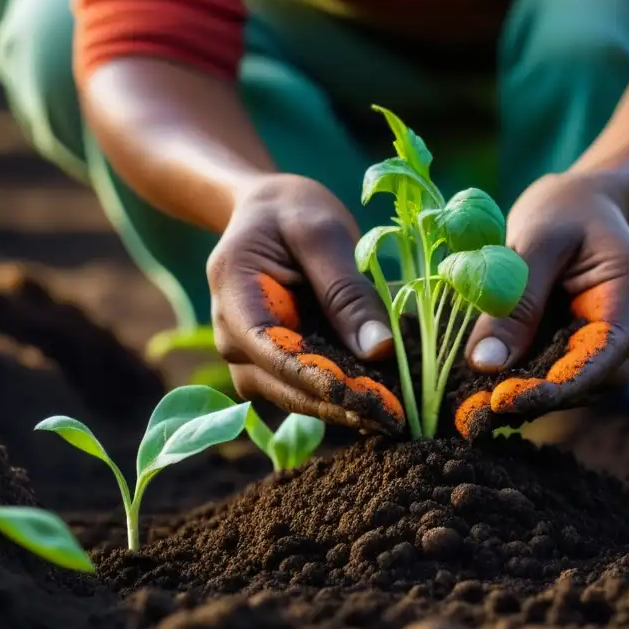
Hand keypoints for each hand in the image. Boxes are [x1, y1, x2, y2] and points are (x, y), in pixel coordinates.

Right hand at [207, 174, 405, 434]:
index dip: (321, 380)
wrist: (269, 211)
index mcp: (233, 292)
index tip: (371, 399)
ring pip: (294, 396)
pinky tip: (381, 398)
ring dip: (342, 407)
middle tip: (397, 416)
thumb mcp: (323, 234)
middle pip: (282, 384)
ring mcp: (247, 355)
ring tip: (394, 414)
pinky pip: (304, 389)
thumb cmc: (293, 211)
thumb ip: (347, 291)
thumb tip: (379, 349)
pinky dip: (340, 395)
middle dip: (339, 402)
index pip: (272, 351)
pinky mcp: (271, 365)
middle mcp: (231, 334)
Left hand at [453, 172, 628, 438]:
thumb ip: (515, 300)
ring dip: (527, 394)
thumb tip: (486, 363)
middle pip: (591, 380)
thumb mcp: (534, 241)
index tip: (508, 399)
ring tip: (473, 401)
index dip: (560, 385)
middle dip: (537, 397)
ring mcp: (601, 339)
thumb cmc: (561, 209)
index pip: (605, 355)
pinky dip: (521, 380)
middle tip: (476, 408)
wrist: (576, 200)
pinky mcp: (575, 345)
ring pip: (572, 384)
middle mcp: (624, 324)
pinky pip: (553, 371)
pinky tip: (482, 387)